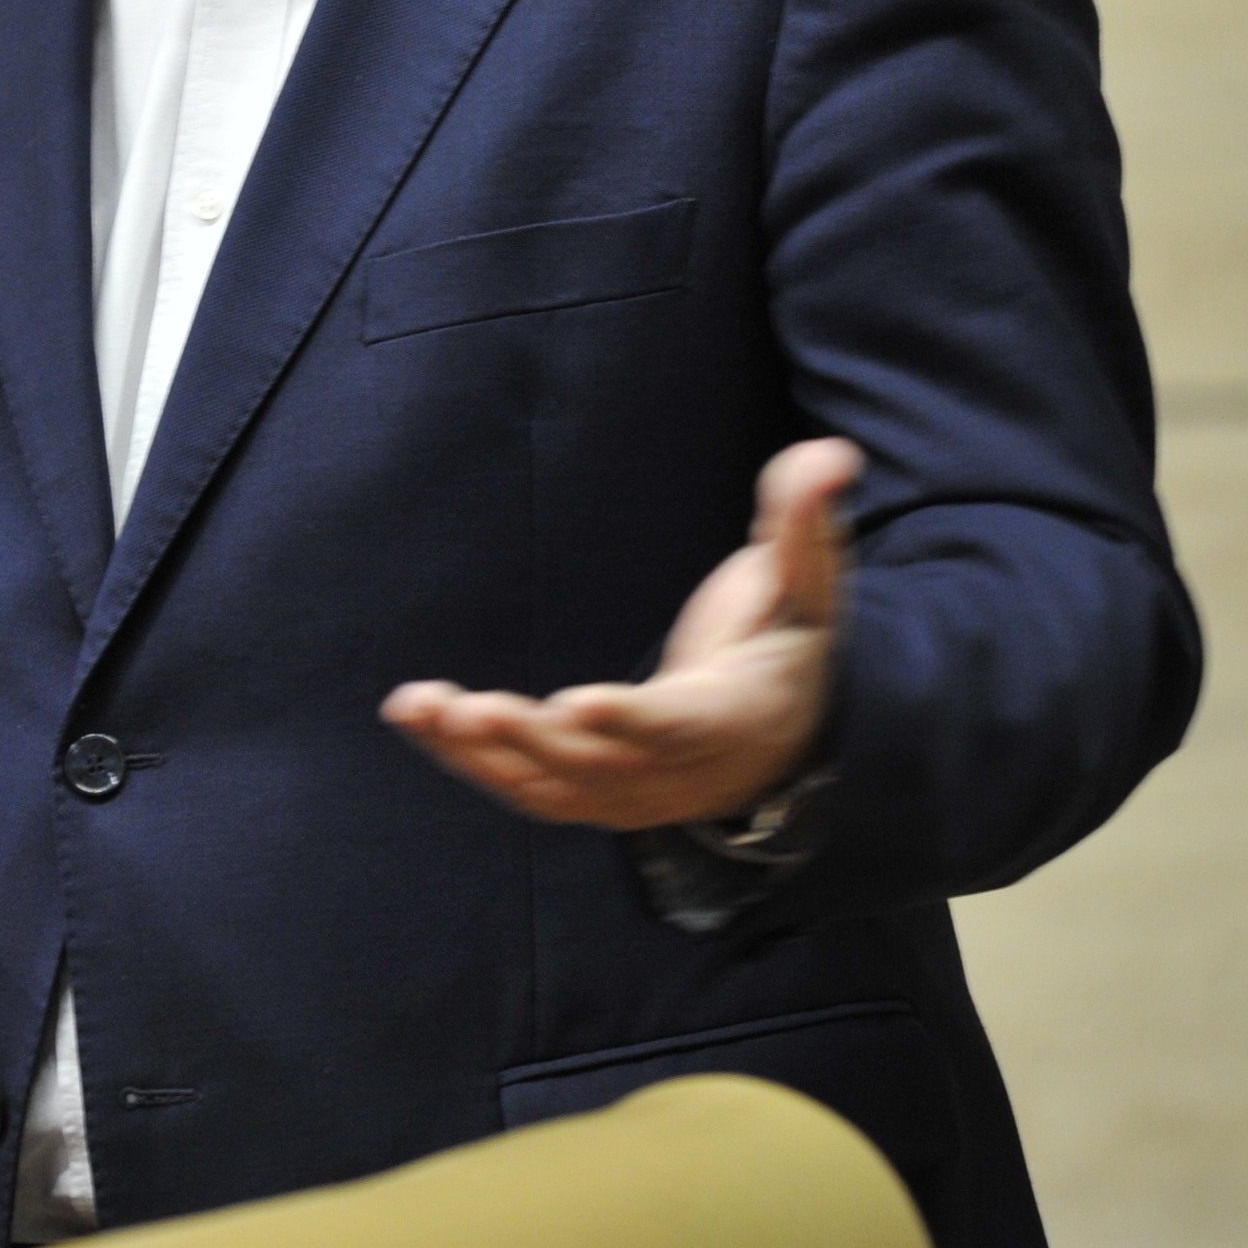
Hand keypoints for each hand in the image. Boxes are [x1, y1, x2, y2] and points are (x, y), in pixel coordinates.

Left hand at [379, 437, 859, 832]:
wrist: (789, 728)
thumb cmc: (793, 637)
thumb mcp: (812, 578)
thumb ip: (805, 518)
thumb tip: (832, 452)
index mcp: (738, 719)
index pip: (682, 728)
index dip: (633, 723)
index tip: (577, 706)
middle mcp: (682, 773)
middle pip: (600, 768)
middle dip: (529, 740)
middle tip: (467, 705)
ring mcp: (634, 795)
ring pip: (548, 787)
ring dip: (478, 752)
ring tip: (418, 706)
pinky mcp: (593, 795)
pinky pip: (524, 788)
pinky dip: (468, 759)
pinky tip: (415, 715)